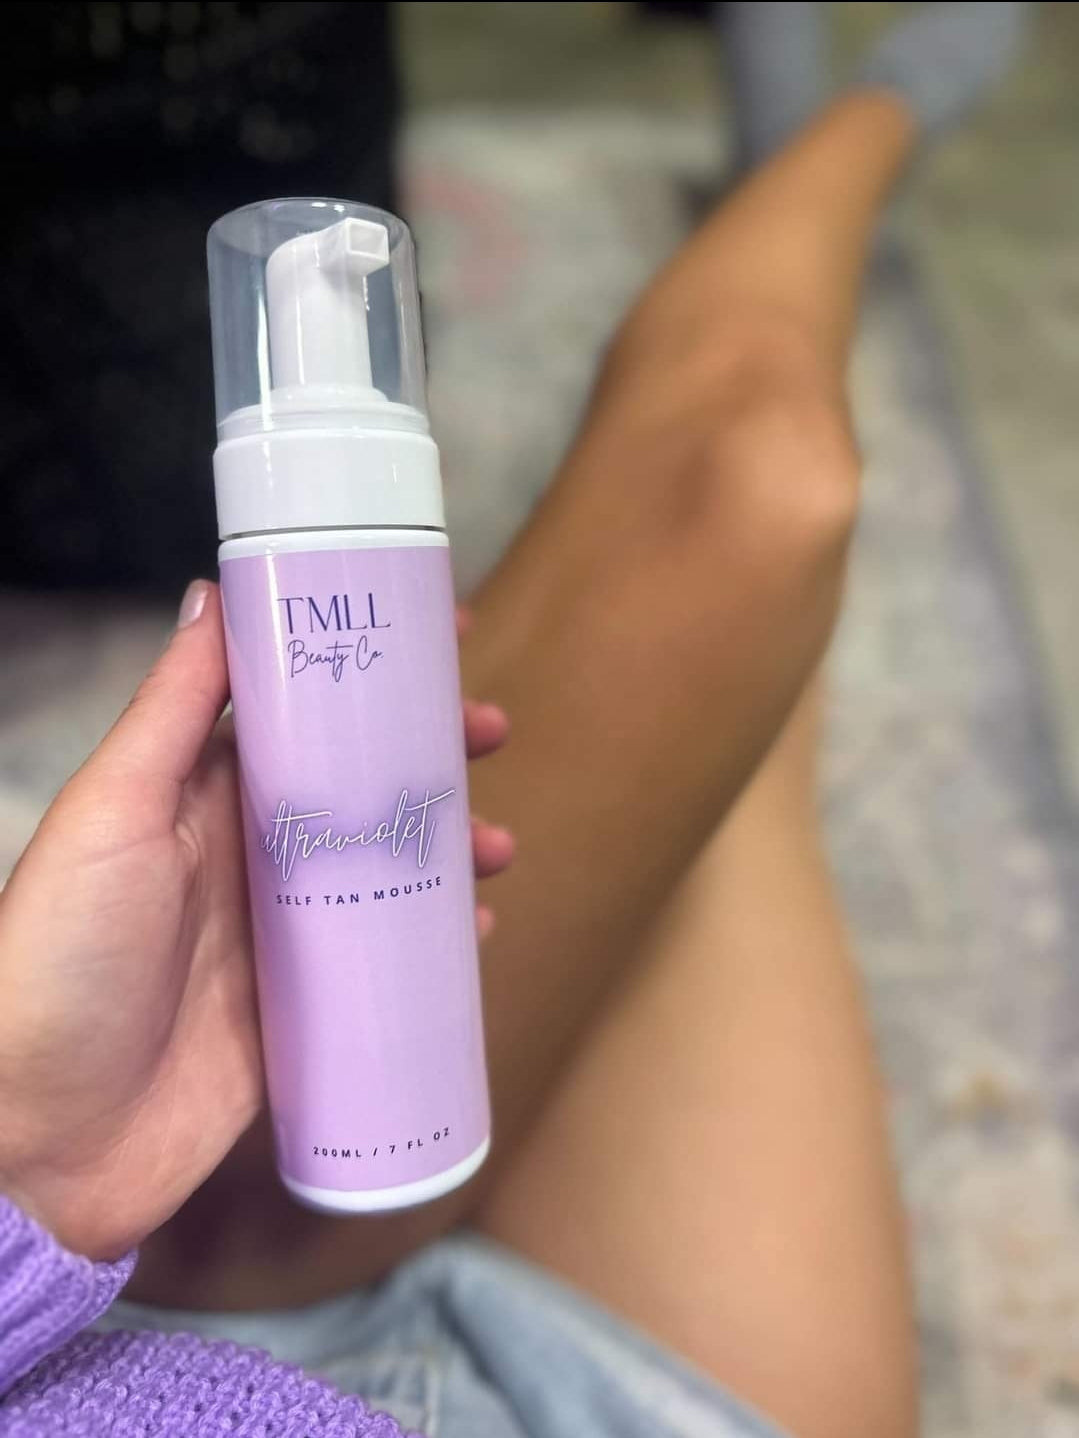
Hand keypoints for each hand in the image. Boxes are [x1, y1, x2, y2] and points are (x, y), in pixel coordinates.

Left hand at [0, 581, 511, 1260]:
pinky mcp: (304, 1013)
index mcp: (203, 798)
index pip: (301, 713)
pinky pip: (385, 963)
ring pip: (385, 868)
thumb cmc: (64, 957)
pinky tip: (476, 930)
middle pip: (358, 786)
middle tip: (491, 733)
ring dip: (446, 845)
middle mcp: (248, 857)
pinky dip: (436, 942)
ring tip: (496, 844)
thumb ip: (171, 714)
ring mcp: (281, 937)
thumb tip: (212, 594)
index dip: (366, 672)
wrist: (45, 1139)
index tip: (438, 635)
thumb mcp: (113, 814)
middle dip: (427, 753)